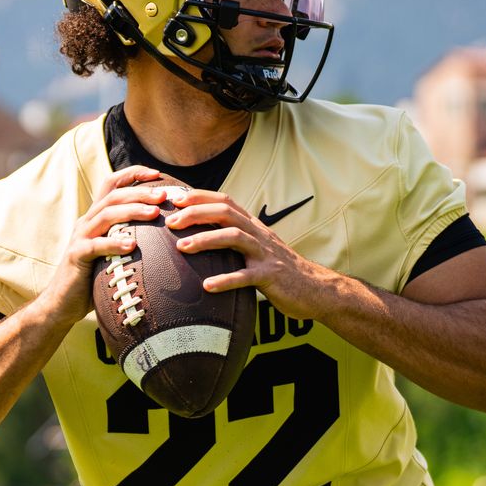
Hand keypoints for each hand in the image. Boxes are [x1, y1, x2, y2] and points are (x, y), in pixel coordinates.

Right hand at [31, 166, 169, 327]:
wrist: (62, 303)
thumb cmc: (93, 279)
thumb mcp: (112, 254)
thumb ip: (128, 238)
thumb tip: (165, 236)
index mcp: (95, 217)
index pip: (111, 184)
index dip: (132, 174)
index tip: (157, 174)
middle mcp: (87, 222)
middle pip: (113, 196)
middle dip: (139, 191)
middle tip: (164, 195)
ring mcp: (80, 237)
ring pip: (106, 214)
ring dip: (132, 211)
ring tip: (154, 213)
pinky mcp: (76, 256)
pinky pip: (96, 245)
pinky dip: (114, 243)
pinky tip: (132, 245)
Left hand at [164, 188, 334, 319]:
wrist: (316, 289)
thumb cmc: (280, 270)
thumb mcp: (257, 247)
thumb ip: (235, 238)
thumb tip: (203, 233)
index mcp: (253, 226)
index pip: (225, 201)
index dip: (199, 196)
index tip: (174, 199)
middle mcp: (258, 234)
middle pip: (225, 213)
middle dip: (195, 214)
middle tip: (170, 223)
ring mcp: (265, 254)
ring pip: (234, 237)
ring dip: (205, 240)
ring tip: (182, 248)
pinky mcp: (270, 276)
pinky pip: (245, 276)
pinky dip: (225, 279)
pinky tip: (207, 286)